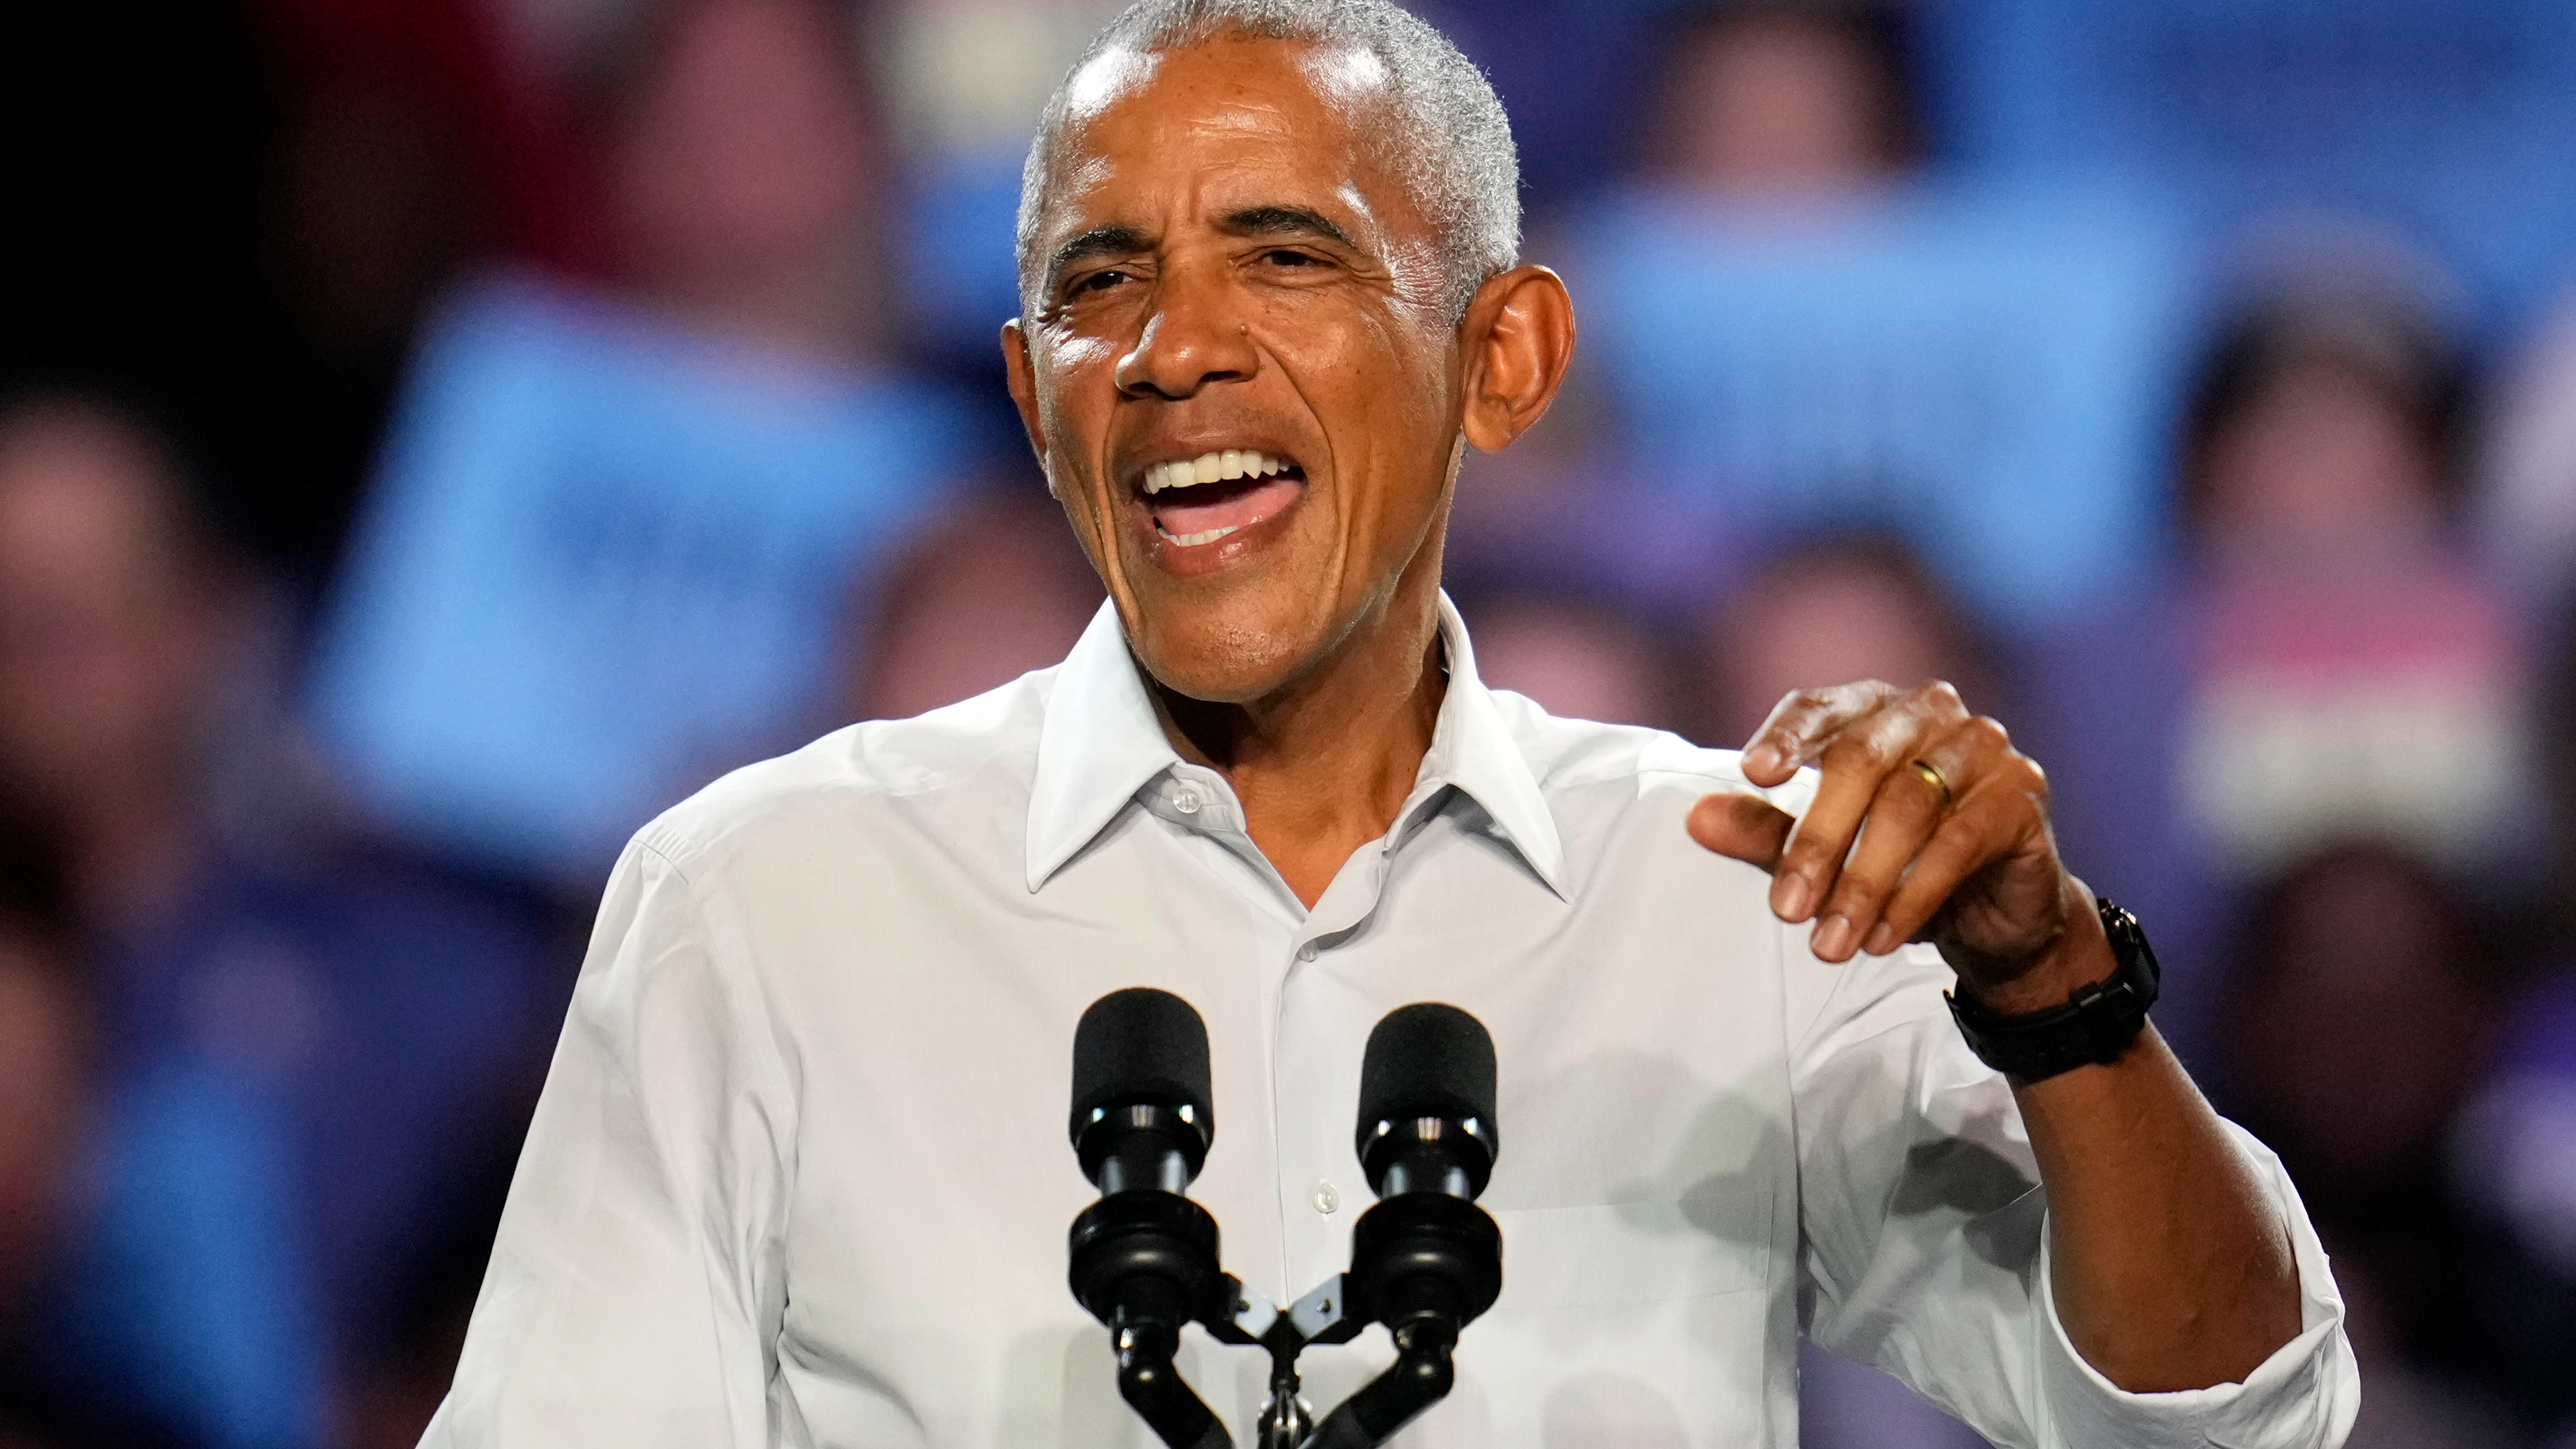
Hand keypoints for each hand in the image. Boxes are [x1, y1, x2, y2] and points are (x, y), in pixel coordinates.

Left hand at [1685, 680, 2108, 1010]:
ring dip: (1862, 883)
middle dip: (1817, 840)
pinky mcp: (2020, 795)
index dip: (1787, 736)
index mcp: (1873, 708)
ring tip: (1829, 944)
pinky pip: (1958, 843)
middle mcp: (1930, 712)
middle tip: (1786, 909)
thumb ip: (1765, 829)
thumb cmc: (1898, 864)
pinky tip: (1881, 939)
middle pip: (1861, 760)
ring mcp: (1983, 748)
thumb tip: (1697, 819)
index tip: (1752, 775)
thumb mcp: (1824, 850)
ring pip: (1909, 806)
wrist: (1995, 912)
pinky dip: (1913, 896)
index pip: (1820, 706)